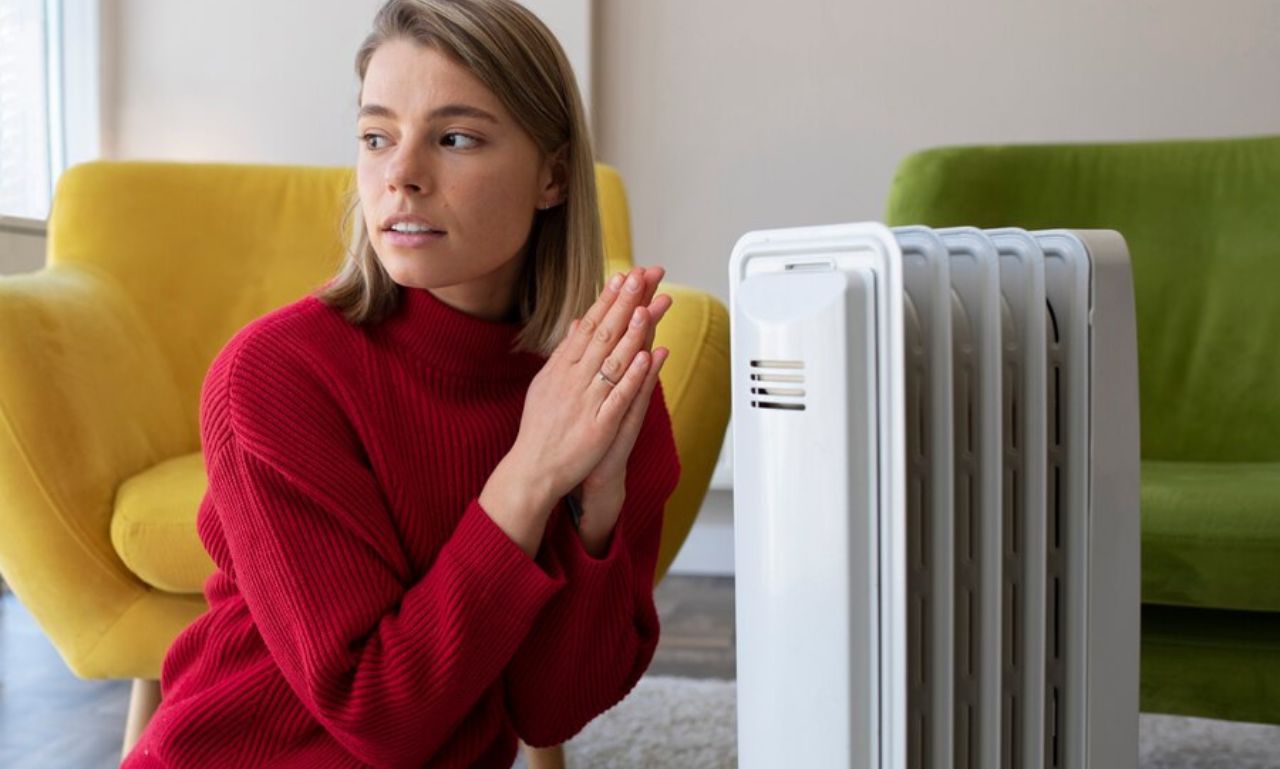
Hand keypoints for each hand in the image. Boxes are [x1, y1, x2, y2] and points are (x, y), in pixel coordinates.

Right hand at [479, 266, 669, 554]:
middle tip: (643, 276)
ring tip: (648, 306)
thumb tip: (580, 323)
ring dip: (631, 332)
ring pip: (612, 360)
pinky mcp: (599, 425)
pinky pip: (618, 396)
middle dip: (624, 303)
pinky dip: (633, 376)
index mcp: (562, 368)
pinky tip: (646, 356)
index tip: (625, 276)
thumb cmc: (541, 428)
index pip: (590, 326)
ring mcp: (587, 401)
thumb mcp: (547, 383)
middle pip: (603, 335)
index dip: (609, 300)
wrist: (532, 469)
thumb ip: (566, 352)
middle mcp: (573, 379)